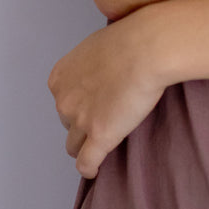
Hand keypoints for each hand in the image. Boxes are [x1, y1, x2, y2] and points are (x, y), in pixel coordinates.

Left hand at [48, 9, 167, 178]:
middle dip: (83, 121)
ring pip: (74, 145)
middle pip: (67, 122)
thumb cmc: (130, 39)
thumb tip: (97, 75)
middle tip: (106, 114)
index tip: (93, 103)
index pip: (63, 100)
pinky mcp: (99, 137)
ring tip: (101, 143)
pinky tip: (95, 169)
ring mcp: (80, 120)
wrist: (147, 47)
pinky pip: (86, 163)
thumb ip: (88, 67)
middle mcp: (64, 100)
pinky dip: (90, 168)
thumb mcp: (97, 46)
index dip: (79, 103)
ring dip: (86, 144)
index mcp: (61, 77)